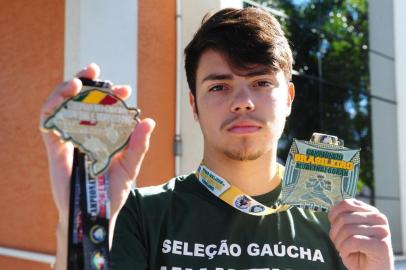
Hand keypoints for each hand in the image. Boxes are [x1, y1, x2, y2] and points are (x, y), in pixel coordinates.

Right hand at [40, 62, 154, 221]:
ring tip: (77, 82)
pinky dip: (51, 109)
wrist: (96, 213)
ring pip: (61, 107)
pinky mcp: (55, 149)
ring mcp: (69, 139)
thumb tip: (149, 121)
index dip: (111, 95)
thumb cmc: (113, 191)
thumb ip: (137, 146)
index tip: (124, 89)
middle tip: (94, 70)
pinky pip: (47, 125)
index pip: (104, 108)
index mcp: (103, 134)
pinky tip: (61, 101)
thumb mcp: (130, 166)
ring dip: (65, 90)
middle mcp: (85, 133)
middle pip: (80, 101)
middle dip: (86, 82)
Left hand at [328, 199, 393, 269]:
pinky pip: (353, 241)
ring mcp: (382, 231)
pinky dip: (345, 250)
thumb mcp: (347, 231)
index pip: (346, 203)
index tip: (335, 229)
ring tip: (345, 250)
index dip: (333, 216)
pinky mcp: (382, 245)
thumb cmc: (357, 252)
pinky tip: (350, 255)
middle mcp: (378, 218)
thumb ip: (343, 217)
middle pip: (344, 218)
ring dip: (339, 244)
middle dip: (335, 233)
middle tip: (339, 244)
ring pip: (347, 230)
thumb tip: (331, 207)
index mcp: (370, 211)